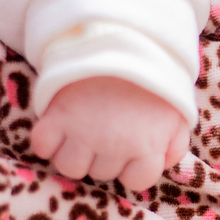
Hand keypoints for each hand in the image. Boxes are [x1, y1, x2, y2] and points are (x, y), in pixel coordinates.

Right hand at [30, 76, 187, 191]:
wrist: (120, 36)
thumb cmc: (152, 76)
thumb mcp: (178, 111)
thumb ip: (175, 144)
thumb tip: (164, 164)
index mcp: (147, 147)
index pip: (136, 182)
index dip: (132, 166)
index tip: (131, 148)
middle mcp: (114, 146)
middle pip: (100, 174)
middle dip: (104, 155)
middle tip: (106, 128)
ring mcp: (83, 133)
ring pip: (69, 166)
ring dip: (73, 152)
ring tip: (81, 130)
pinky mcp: (56, 117)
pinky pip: (42, 146)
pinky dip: (46, 139)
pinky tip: (59, 125)